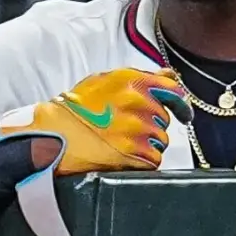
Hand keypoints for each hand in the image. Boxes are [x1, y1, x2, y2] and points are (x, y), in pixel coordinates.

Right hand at [0, 68, 192, 174]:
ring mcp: (138, 131)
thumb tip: (170, 75)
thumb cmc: (74, 109)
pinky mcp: (135, 155)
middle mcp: (139, 104)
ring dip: (146, 144)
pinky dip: (142, 161)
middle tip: (127, 130)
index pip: (172, 90)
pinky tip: (123, 155)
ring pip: (160, 141)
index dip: (180, 104)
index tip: (183, 113)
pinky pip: (153, 159)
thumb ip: (142, 77)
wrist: (52, 136)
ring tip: (121, 142)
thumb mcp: (105, 82)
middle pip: (164, 119)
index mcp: (132, 82)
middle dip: (151, 125)